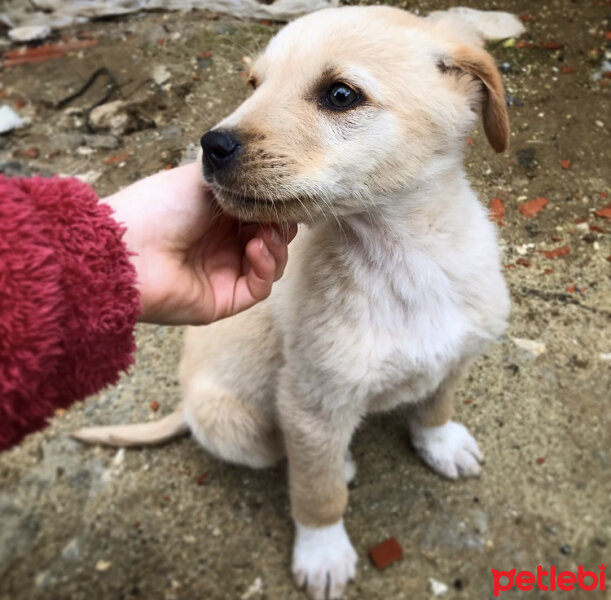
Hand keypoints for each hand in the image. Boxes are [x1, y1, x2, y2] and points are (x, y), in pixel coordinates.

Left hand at [102, 162, 296, 324]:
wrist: (129, 246)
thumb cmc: (160, 205)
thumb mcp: (202, 178)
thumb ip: (236, 178)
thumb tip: (264, 178)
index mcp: (217, 217)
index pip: (260, 216)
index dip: (275, 208)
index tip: (282, 197)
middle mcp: (222, 246)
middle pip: (270, 241)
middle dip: (280, 228)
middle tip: (277, 218)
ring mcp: (224, 274)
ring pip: (270, 266)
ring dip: (275, 248)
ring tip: (264, 234)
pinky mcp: (224, 300)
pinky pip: (259, 288)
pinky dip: (266, 268)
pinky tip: (255, 249)